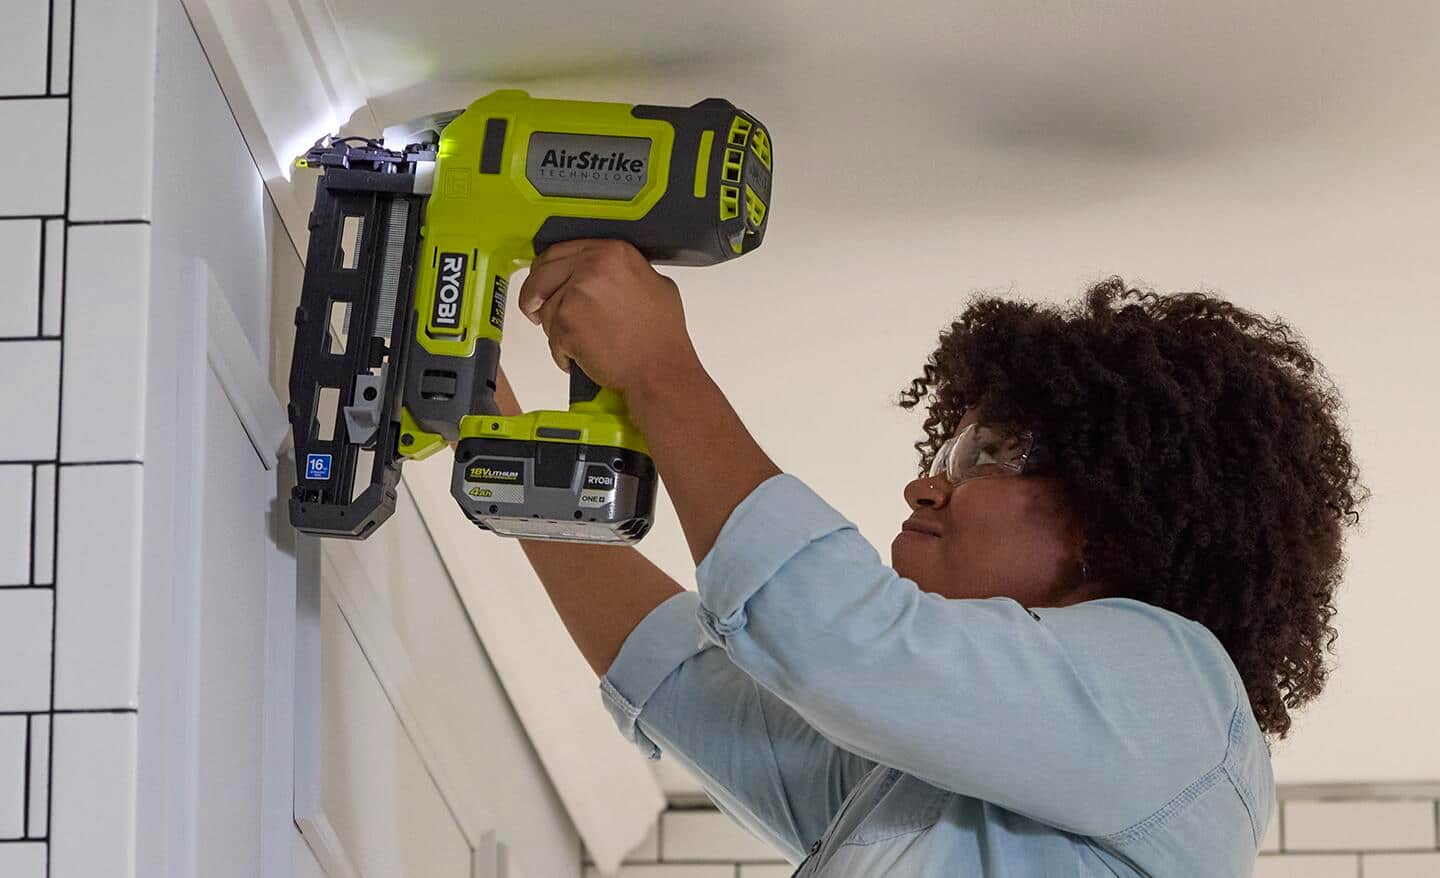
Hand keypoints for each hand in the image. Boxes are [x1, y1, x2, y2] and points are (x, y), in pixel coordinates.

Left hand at [517, 239, 698, 393]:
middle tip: (534, 309)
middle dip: (533, 295)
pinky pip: (551, 337)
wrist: (659, 369)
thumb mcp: (655, 285)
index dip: (545, 269)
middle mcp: (592, 265)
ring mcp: (576, 293)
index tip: (541, 280)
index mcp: (613, 252)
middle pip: (541, 275)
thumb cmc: (660, 336)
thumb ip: (624, 272)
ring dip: (554, 330)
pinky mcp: (565, 322)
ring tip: (578, 344)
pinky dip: (561, 352)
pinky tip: (580, 357)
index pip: (560, 250)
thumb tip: (607, 274)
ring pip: (544, 309)